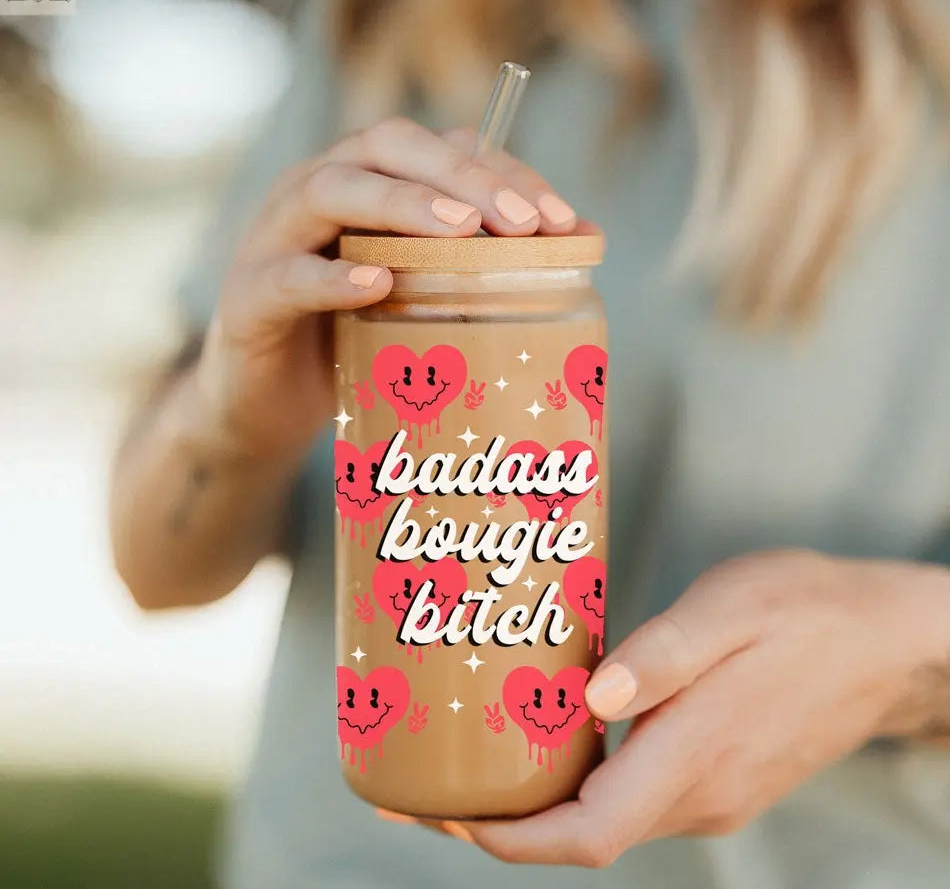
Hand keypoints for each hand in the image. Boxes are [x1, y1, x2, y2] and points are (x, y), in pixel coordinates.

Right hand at [190, 117, 580, 460]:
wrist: (268, 408)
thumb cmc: (355, 345)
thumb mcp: (422, 300)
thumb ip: (477, 268)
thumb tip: (581, 248)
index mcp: (366, 186)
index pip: (439, 149)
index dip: (502, 170)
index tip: (561, 219)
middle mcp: (316, 192)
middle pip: (387, 147)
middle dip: (462, 175)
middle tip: (524, 222)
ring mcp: (273, 239)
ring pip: (331, 190)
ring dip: (402, 203)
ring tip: (463, 232)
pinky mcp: (246, 298)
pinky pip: (286, 278)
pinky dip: (330, 279)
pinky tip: (378, 285)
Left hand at [461, 550, 949, 866]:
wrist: (885, 641)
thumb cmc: (806, 610)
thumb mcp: (732, 608)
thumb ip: (663, 657)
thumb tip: (592, 702)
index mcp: (696, 754)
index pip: (588, 833)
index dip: (511, 837)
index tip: (449, 813)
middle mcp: (701, 791)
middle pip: (587, 833)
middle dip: (509, 820)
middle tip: (443, 776)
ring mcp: (715, 790)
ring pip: (611, 815)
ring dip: (545, 800)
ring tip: (487, 751)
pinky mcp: (722, 774)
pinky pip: (638, 793)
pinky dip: (586, 781)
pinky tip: (562, 736)